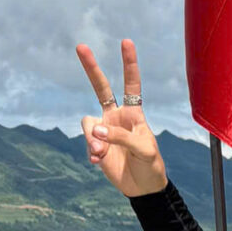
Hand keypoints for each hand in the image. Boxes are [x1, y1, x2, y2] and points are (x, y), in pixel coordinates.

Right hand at [76, 39, 166, 197]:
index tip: (126, 42)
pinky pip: (86, 140)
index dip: (129, 64)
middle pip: (101, 87)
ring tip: (100, 151)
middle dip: (91, 67)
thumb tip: (95, 129)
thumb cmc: (150, 165)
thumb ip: (121, 137)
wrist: (143, 188)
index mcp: (134, 114)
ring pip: (88, 122)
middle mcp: (116, 116)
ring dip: (92, 137)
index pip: (131, 85)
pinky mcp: (95, 144)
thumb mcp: (143, 150)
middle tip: (80, 46)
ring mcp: (104, 129)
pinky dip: (91, 150)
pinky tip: (99, 161)